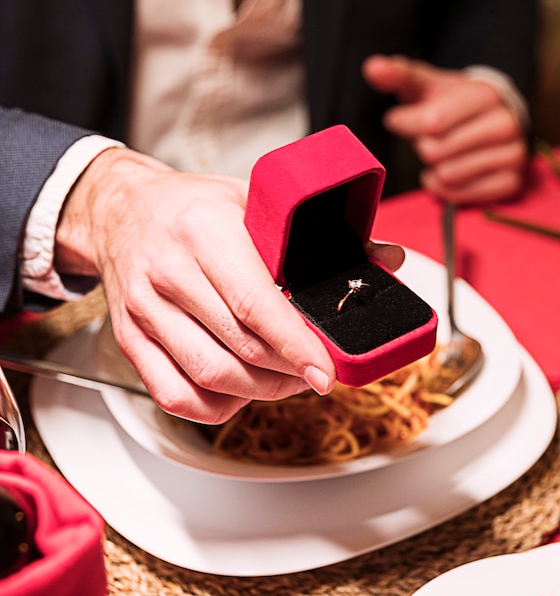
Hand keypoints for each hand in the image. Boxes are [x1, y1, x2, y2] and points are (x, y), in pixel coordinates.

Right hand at [54, 148, 342, 423]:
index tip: (325, 371)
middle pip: (238, 348)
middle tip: (317, 370)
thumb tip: (385, 259)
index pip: (254, 303)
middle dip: (288, 371)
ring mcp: (143, 311)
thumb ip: (319, 237)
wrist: (123, 213)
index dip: (295, 344)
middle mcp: (168, 273)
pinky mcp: (130, 339)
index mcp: (204, 232)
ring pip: (210, 376)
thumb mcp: (254, 202)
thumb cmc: (193, 208)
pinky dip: (216, 406)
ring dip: (260, 391)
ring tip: (287, 380)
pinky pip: (174, 395)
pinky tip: (241, 391)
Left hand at [362, 54, 527, 203]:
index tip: (402, 119)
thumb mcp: (426, 85)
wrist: (490, 118)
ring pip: (447, 174)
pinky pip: (459, 195)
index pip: (431, 122)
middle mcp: (506, 124)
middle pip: (435, 151)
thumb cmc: (451, 103)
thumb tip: (372, 67)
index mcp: (486, 95)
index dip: (407, 124)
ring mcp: (512, 155)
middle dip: (423, 146)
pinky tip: (447, 174)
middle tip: (432, 137)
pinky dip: (444, 189)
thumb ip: (399, 75)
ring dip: (434, 168)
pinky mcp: (510, 183)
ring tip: (443, 153)